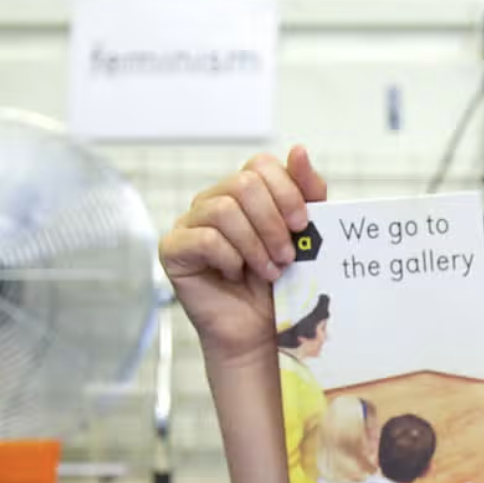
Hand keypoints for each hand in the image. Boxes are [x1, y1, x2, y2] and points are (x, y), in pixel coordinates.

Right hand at [158, 145, 326, 365]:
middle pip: (243, 184)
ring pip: (224, 210)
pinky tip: (237, 275)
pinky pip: (203, 238)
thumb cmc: (284, 285)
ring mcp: (190, 224)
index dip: (286, 191)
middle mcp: (215, 202)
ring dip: (255, 245)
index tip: (302, 223)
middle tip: (288, 255)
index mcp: (246, 193)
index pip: (261, 165)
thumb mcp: (307, 235)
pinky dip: (230, 258)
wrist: (263, 332)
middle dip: (273, 223)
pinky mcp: (174, 250)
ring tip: (269, 271)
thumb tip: (299, 150)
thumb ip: (308, 193)